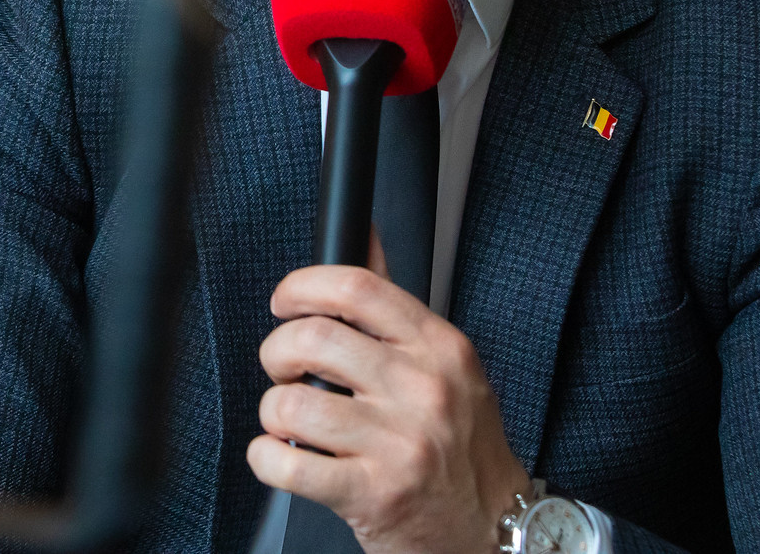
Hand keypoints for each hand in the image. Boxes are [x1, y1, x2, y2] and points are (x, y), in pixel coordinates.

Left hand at [246, 248, 528, 553]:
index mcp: (440, 349)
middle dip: (278, 352)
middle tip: (285, 370)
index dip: (303, 285)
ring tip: (292, 423)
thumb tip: (365, 236)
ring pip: (290, 404)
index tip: (285, 300)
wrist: (493, 531)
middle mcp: (423, 391)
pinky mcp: (372, 495)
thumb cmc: (462, 447)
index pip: (357, 287)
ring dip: (273, 412)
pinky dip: (266, 459)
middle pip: (313, 338)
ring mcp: (399, 445)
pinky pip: (285, 464)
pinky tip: (284, 457)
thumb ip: (394, 307)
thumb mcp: (446, 366)